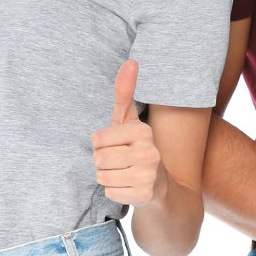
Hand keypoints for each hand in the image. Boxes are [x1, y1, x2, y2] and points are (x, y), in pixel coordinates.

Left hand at [91, 60, 166, 206]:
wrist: (159, 185)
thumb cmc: (135, 147)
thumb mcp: (128, 120)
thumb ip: (124, 91)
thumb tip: (131, 60)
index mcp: (143, 131)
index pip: (97, 138)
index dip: (100, 144)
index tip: (115, 144)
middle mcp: (150, 152)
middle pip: (99, 158)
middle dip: (101, 162)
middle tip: (117, 161)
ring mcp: (149, 175)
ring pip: (102, 177)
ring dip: (106, 177)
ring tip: (122, 173)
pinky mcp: (145, 196)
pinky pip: (110, 193)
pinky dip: (114, 192)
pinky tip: (128, 187)